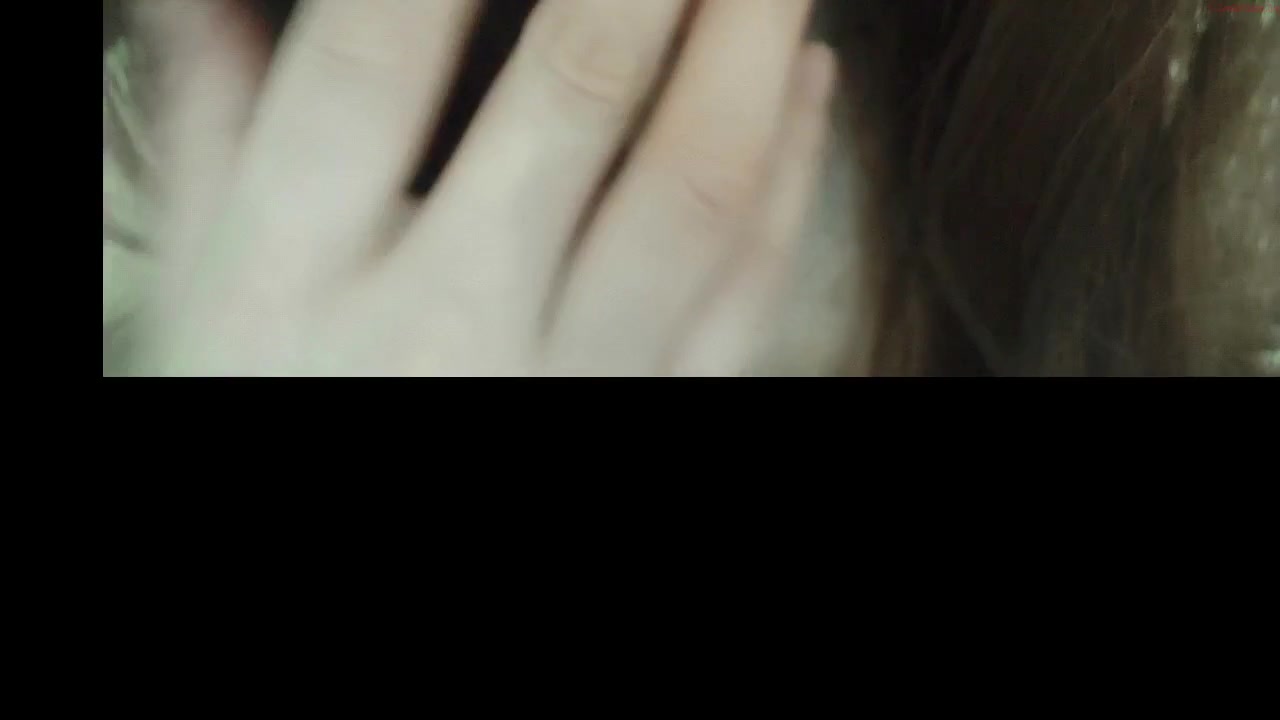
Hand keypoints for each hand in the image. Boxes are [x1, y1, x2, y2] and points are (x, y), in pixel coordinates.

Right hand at [137, 0, 833, 375]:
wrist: (347, 611)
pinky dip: (790, 176)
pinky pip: (746, 293)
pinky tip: (806, 85)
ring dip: (750, 45)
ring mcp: (567, 383)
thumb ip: (212, 126)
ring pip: (695, 188)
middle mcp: (441, 323)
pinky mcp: (650, 421)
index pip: (378, 50)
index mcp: (293, 272)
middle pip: (575, 91)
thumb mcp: (197, 294)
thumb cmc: (263, 421)